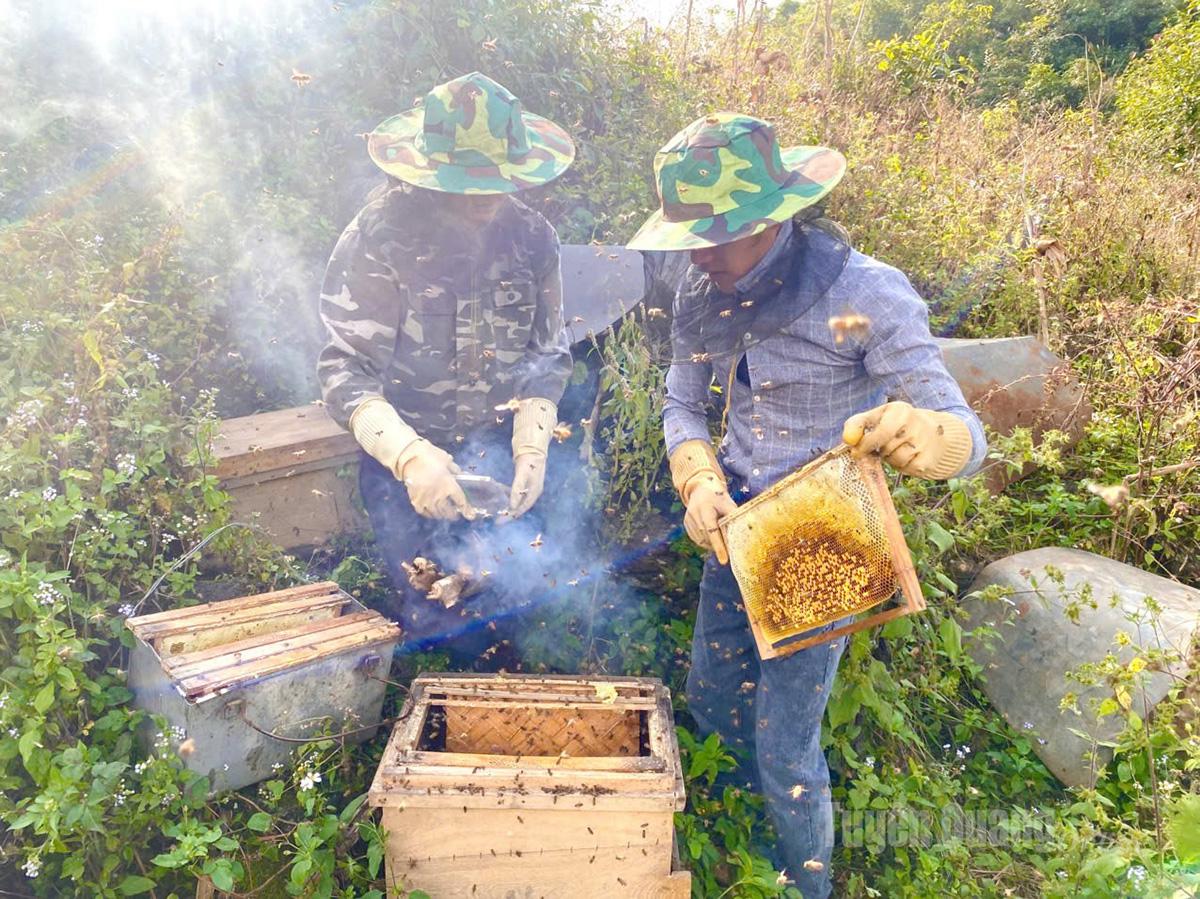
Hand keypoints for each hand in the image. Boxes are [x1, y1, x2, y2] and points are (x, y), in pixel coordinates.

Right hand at [399, 440, 473, 520]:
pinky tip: (430, 512)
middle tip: (454, 515)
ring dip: (442, 515)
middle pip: (449, 511)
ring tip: (443, 515)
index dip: (467, 509)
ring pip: (437, 513)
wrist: (409, 458)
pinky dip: (428, 513)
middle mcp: (439, 495)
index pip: (461, 501)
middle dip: (453, 515)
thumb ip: (455, 470)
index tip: (470, 515)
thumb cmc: (429, 456)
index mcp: (449, 485)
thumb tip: (462, 474)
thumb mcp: (446, 460)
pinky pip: (424, 512)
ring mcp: (427, 500)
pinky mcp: (416, 501)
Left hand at [508, 452, 545, 518]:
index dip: (513, 515)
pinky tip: (507, 499)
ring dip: (513, 507)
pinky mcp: (528, 483)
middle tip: (499, 520)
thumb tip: (512, 506)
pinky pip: (520, 495)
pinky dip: (514, 500)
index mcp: (534, 492)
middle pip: (522, 506)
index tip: (502, 521)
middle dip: (511, 513)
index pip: (523, 508)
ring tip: (502, 512)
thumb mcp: (522, 476)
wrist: (533, 449)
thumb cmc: (529, 463)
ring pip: (522, 502)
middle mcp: (534, 492)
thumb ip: (517, 491)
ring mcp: (532, 488)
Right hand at [682, 472, 738, 564]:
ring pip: (701, 540)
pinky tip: (712, 537)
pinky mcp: (686, 523)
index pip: (712, 531)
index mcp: (705, 508)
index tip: (724, 560)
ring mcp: (688, 519)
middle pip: (707, 537)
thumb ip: (734, 517)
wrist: (701, 488)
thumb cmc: (718, 497)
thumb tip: (746, 531)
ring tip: (720, 539)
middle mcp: (694, 514)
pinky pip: (697, 538)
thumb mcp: (728, 503)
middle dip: (718, 546)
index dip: (719, 546)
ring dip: (712, 544)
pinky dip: (706, 541)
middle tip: (729, 550)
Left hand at [842, 401, 971, 479]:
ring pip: (894, 460)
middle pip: (885, 448)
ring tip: (898, 448)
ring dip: (890, 458)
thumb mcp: (878, 417)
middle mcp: (916, 425)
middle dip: (879, 451)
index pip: (882, 431)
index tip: (856, 452)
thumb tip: (847, 439)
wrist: (935, 434)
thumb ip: (858, 424)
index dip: (866, 444)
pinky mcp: (927, 461)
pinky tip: (908, 455)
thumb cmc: (898, 424)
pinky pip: (905, 469)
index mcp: (901, 410)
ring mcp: (924, 443)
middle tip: (881, 447)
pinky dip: (902, 465)